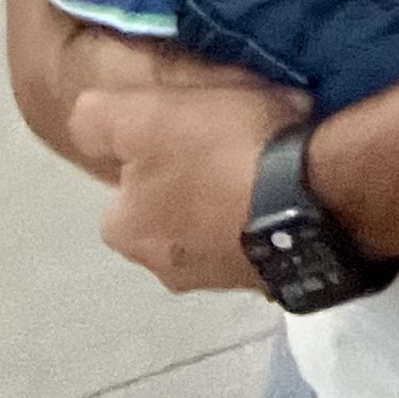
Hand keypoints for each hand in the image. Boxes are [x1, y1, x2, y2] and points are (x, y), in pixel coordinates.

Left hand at [77, 73, 305, 293]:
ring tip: (269, 168)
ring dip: (235, 207)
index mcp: (127, 232)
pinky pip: (261, 242)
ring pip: (217, 232)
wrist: (313, 196)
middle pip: (171, 216)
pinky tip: (291, 195)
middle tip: (229, 146)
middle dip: (194, 188)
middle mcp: (165, 269)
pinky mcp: (272, 281)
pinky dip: (269, 223)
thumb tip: (85, 122)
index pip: (125, 193)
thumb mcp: (144, 116)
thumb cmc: (220, 153)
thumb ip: (98, 120)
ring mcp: (222, 280)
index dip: (152, 155)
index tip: (188, 132)